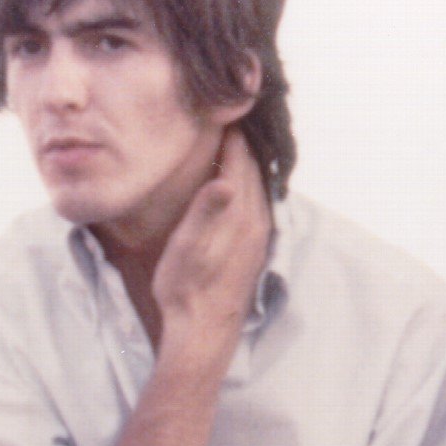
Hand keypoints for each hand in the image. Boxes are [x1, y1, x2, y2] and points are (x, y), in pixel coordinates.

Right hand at [151, 128, 270, 347]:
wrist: (203, 332)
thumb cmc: (186, 289)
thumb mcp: (187, 249)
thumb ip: (206, 211)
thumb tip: (226, 181)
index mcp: (238, 215)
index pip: (239, 161)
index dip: (231, 135)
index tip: (224, 112)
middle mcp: (255, 222)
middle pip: (254, 170)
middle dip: (242, 144)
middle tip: (230, 120)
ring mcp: (258, 236)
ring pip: (259, 187)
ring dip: (248, 164)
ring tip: (236, 145)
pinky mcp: (254, 250)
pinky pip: (258, 205)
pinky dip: (250, 186)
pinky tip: (240, 187)